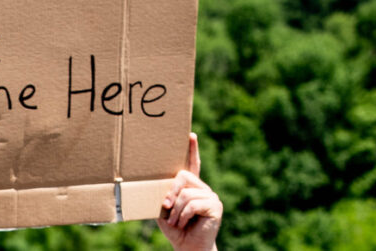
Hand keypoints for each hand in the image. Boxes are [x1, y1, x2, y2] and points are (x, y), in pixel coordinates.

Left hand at [159, 133, 222, 250]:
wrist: (188, 247)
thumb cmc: (174, 228)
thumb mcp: (163, 208)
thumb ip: (163, 194)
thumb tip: (159, 186)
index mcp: (190, 186)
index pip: (192, 164)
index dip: (191, 150)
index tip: (190, 135)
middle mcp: (202, 188)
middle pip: (182, 175)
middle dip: (170, 191)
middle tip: (165, 207)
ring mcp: (211, 196)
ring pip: (186, 192)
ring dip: (175, 210)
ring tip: (175, 222)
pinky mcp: (216, 206)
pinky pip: (193, 203)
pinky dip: (183, 215)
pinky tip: (183, 223)